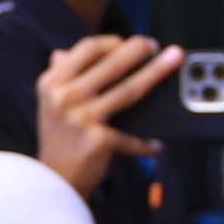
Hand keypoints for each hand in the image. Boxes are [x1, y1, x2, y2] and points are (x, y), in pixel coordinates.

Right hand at [32, 33, 179, 195]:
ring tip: (173, 62)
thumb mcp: (50, 104)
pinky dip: (146, 143)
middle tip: (156, 45)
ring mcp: (81, 118)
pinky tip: (157, 144)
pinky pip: (131, 136)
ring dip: (156, 73)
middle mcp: (64, 97)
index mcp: (52, 83)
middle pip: (112, 64)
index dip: (112, 42)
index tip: (129, 42)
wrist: (54, 181)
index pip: (87, 49)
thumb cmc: (58, 140)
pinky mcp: (98, 140)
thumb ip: (59, 78)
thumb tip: (62, 52)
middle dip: (140, 50)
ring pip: (129, 89)